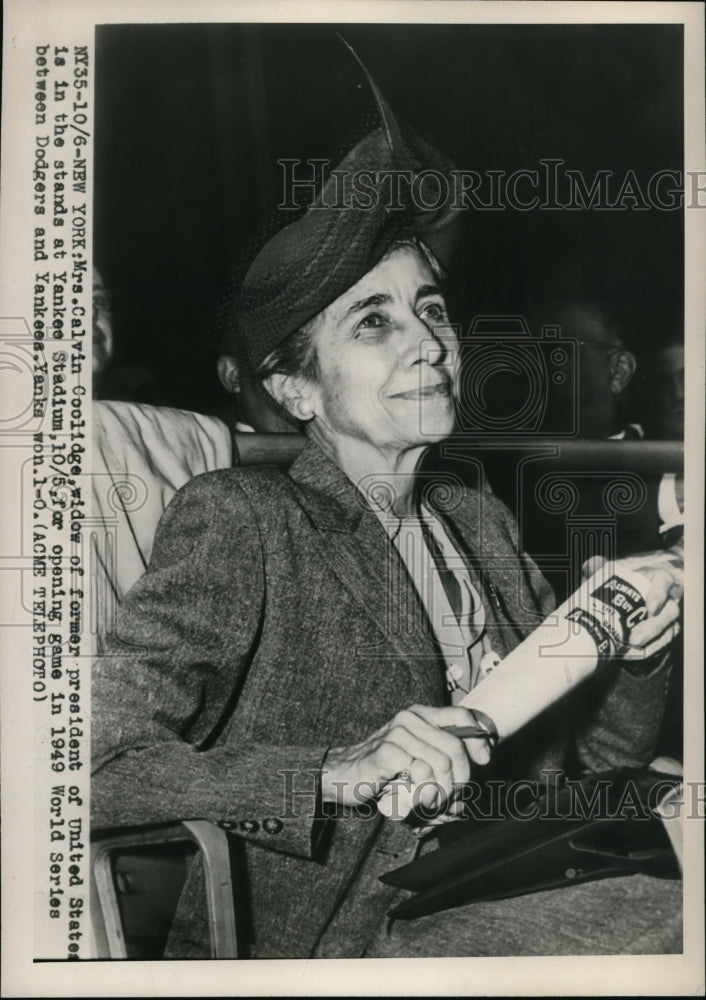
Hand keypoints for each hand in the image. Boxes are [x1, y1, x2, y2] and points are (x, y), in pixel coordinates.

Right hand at [321, 704, 488, 811]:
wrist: (344, 774)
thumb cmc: (385, 768)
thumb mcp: (417, 756)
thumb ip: (444, 756)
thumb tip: (480, 767)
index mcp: (420, 715)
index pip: (461, 715)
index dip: (479, 738)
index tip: (484, 760)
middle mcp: (409, 719)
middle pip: (455, 748)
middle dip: (461, 778)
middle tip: (453, 797)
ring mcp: (397, 734)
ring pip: (440, 764)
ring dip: (443, 791)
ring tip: (433, 802)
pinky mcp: (386, 752)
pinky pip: (420, 773)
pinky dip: (425, 792)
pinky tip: (417, 798)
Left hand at [581, 552, 681, 652]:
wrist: (614, 605)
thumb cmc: (614, 586)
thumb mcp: (605, 576)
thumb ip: (598, 568)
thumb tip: (592, 564)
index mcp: (654, 579)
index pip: (664, 581)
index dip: (659, 594)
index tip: (650, 608)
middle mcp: (665, 598)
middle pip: (670, 612)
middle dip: (653, 627)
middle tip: (634, 638)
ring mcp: (666, 618)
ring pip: (668, 631)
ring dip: (651, 643)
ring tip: (629, 648)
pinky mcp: (663, 634)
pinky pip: (661, 645)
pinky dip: (646, 652)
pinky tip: (629, 655)